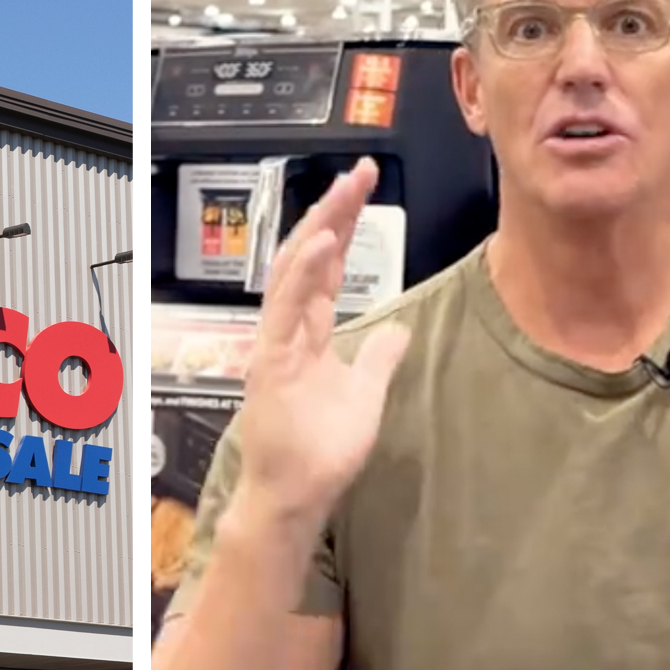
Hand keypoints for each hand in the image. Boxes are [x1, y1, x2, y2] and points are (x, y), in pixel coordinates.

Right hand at [234, 157, 410, 530]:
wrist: (297, 497)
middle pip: (308, 256)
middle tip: (360, 172)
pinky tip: (324, 242)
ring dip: (320, 228)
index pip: (325, 265)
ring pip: (293, 271)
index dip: (344, 224)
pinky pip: (285, 308)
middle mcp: (287, 329)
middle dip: (334, 211)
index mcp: (307, 332)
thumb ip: (378, 359)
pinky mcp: (271, 363)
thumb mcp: (366, 395)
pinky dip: (305, 272)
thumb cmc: (321, 452)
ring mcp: (276, 343)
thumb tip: (399, 330)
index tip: (364, 187)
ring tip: (345, 192)